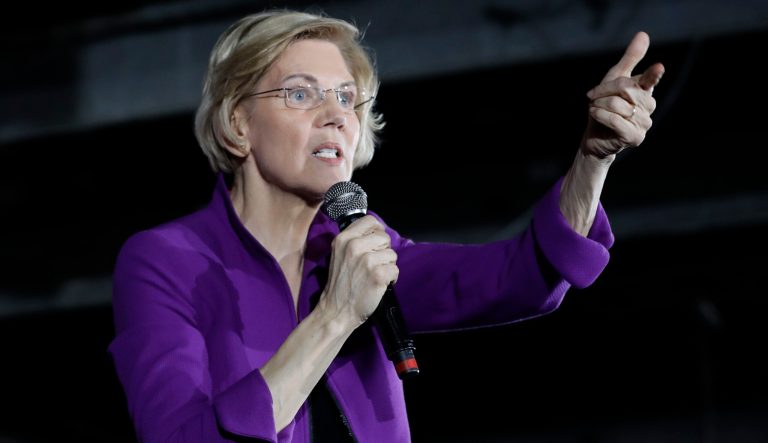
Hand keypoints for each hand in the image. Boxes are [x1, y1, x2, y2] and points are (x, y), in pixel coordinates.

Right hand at [319, 215, 398, 327]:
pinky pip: (395, 269)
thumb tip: (377, 232)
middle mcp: (354, 246)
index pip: (371, 220)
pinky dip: (391, 278)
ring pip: (392, 254)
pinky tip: (380, 284)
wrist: (336, 311)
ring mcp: (367, 260)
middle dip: (383, 251)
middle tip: (373, 264)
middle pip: (384, 237)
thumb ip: (354, 240)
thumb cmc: (339, 284)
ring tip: (375, 275)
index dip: (377, 232)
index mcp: (344, 238)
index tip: (375, 244)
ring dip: (387, 265)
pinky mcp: (378, 274)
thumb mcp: (339, 254)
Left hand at [582, 31, 664, 158]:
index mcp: (645, 90)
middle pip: (625, 89)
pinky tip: (595, 115)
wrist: (595, 135)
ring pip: (618, 104)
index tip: (658, 67)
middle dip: (604, 91)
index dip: (654, 74)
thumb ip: (629, 59)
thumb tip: (643, 34)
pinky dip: (600, 115)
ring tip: (596, 109)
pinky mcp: (635, 137)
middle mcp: (649, 106)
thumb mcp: (614, 79)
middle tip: (594, 98)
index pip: (651, 79)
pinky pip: (615, 120)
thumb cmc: (605, 106)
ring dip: (599, 105)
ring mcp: (644, 123)